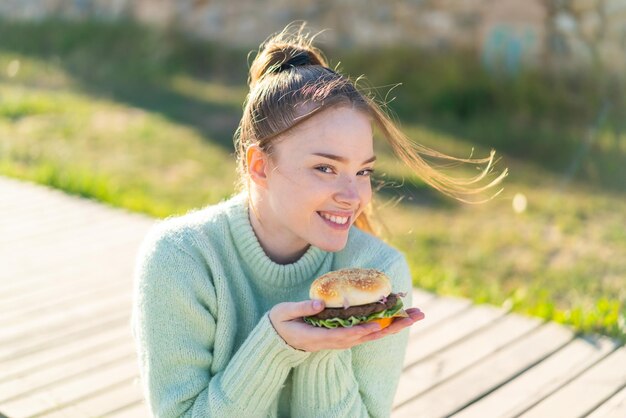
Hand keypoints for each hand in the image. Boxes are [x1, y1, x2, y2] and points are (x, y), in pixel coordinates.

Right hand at [269, 300, 424, 351]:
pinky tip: (398, 315)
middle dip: (393, 326)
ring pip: (373, 334)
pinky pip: (368, 330)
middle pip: (369, 336)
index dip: (362, 330)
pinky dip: (385, 323)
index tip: (377, 325)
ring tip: (416, 314)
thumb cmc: (281, 323)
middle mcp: (336, 341)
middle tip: (415, 316)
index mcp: (320, 337)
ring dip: (395, 324)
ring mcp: (342, 339)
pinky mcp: (345, 334)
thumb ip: (301, 308)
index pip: (346, 335)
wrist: (278, 338)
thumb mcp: (284, 313)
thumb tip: (320, 303)